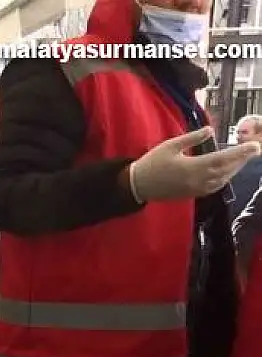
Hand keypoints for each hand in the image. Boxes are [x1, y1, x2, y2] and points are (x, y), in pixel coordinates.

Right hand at [129, 127, 260, 202]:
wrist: (139, 185)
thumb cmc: (152, 163)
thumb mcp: (170, 145)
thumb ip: (192, 138)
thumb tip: (210, 130)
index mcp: (193, 166)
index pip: (223, 158)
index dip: (240, 152)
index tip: (254, 146)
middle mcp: (199, 179)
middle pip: (227, 170)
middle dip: (242, 160)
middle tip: (253, 150)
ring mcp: (196, 188)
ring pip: (223, 179)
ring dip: (235, 169)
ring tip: (242, 159)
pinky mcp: (193, 194)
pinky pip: (215, 187)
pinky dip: (224, 178)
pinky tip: (227, 172)